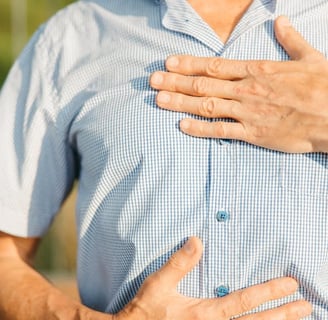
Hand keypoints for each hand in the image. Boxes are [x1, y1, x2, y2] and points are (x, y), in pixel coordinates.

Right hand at [114, 237, 310, 319]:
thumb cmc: (147, 310)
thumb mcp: (159, 283)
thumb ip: (179, 263)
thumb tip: (196, 240)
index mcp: (205, 314)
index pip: (244, 301)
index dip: (269, 292)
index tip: (289, 284)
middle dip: (283, 314)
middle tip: (306, 307)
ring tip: (297, 319)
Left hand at [150, 16, 327, 152]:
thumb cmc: (325, 88)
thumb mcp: (311, 57)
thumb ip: (291, 40)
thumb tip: (282, 21)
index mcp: (258, 70)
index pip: (215, 66)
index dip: (189, 63)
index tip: (169, 62)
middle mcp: (247, 90)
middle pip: (203, 85)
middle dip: (175, 82)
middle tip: (152, 81)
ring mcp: (248, 112)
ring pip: (206, 106)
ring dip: (180, 103)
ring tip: (158, 101)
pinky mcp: (253, 133)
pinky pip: (221, 131)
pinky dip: (200, 129)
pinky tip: (182, 127)